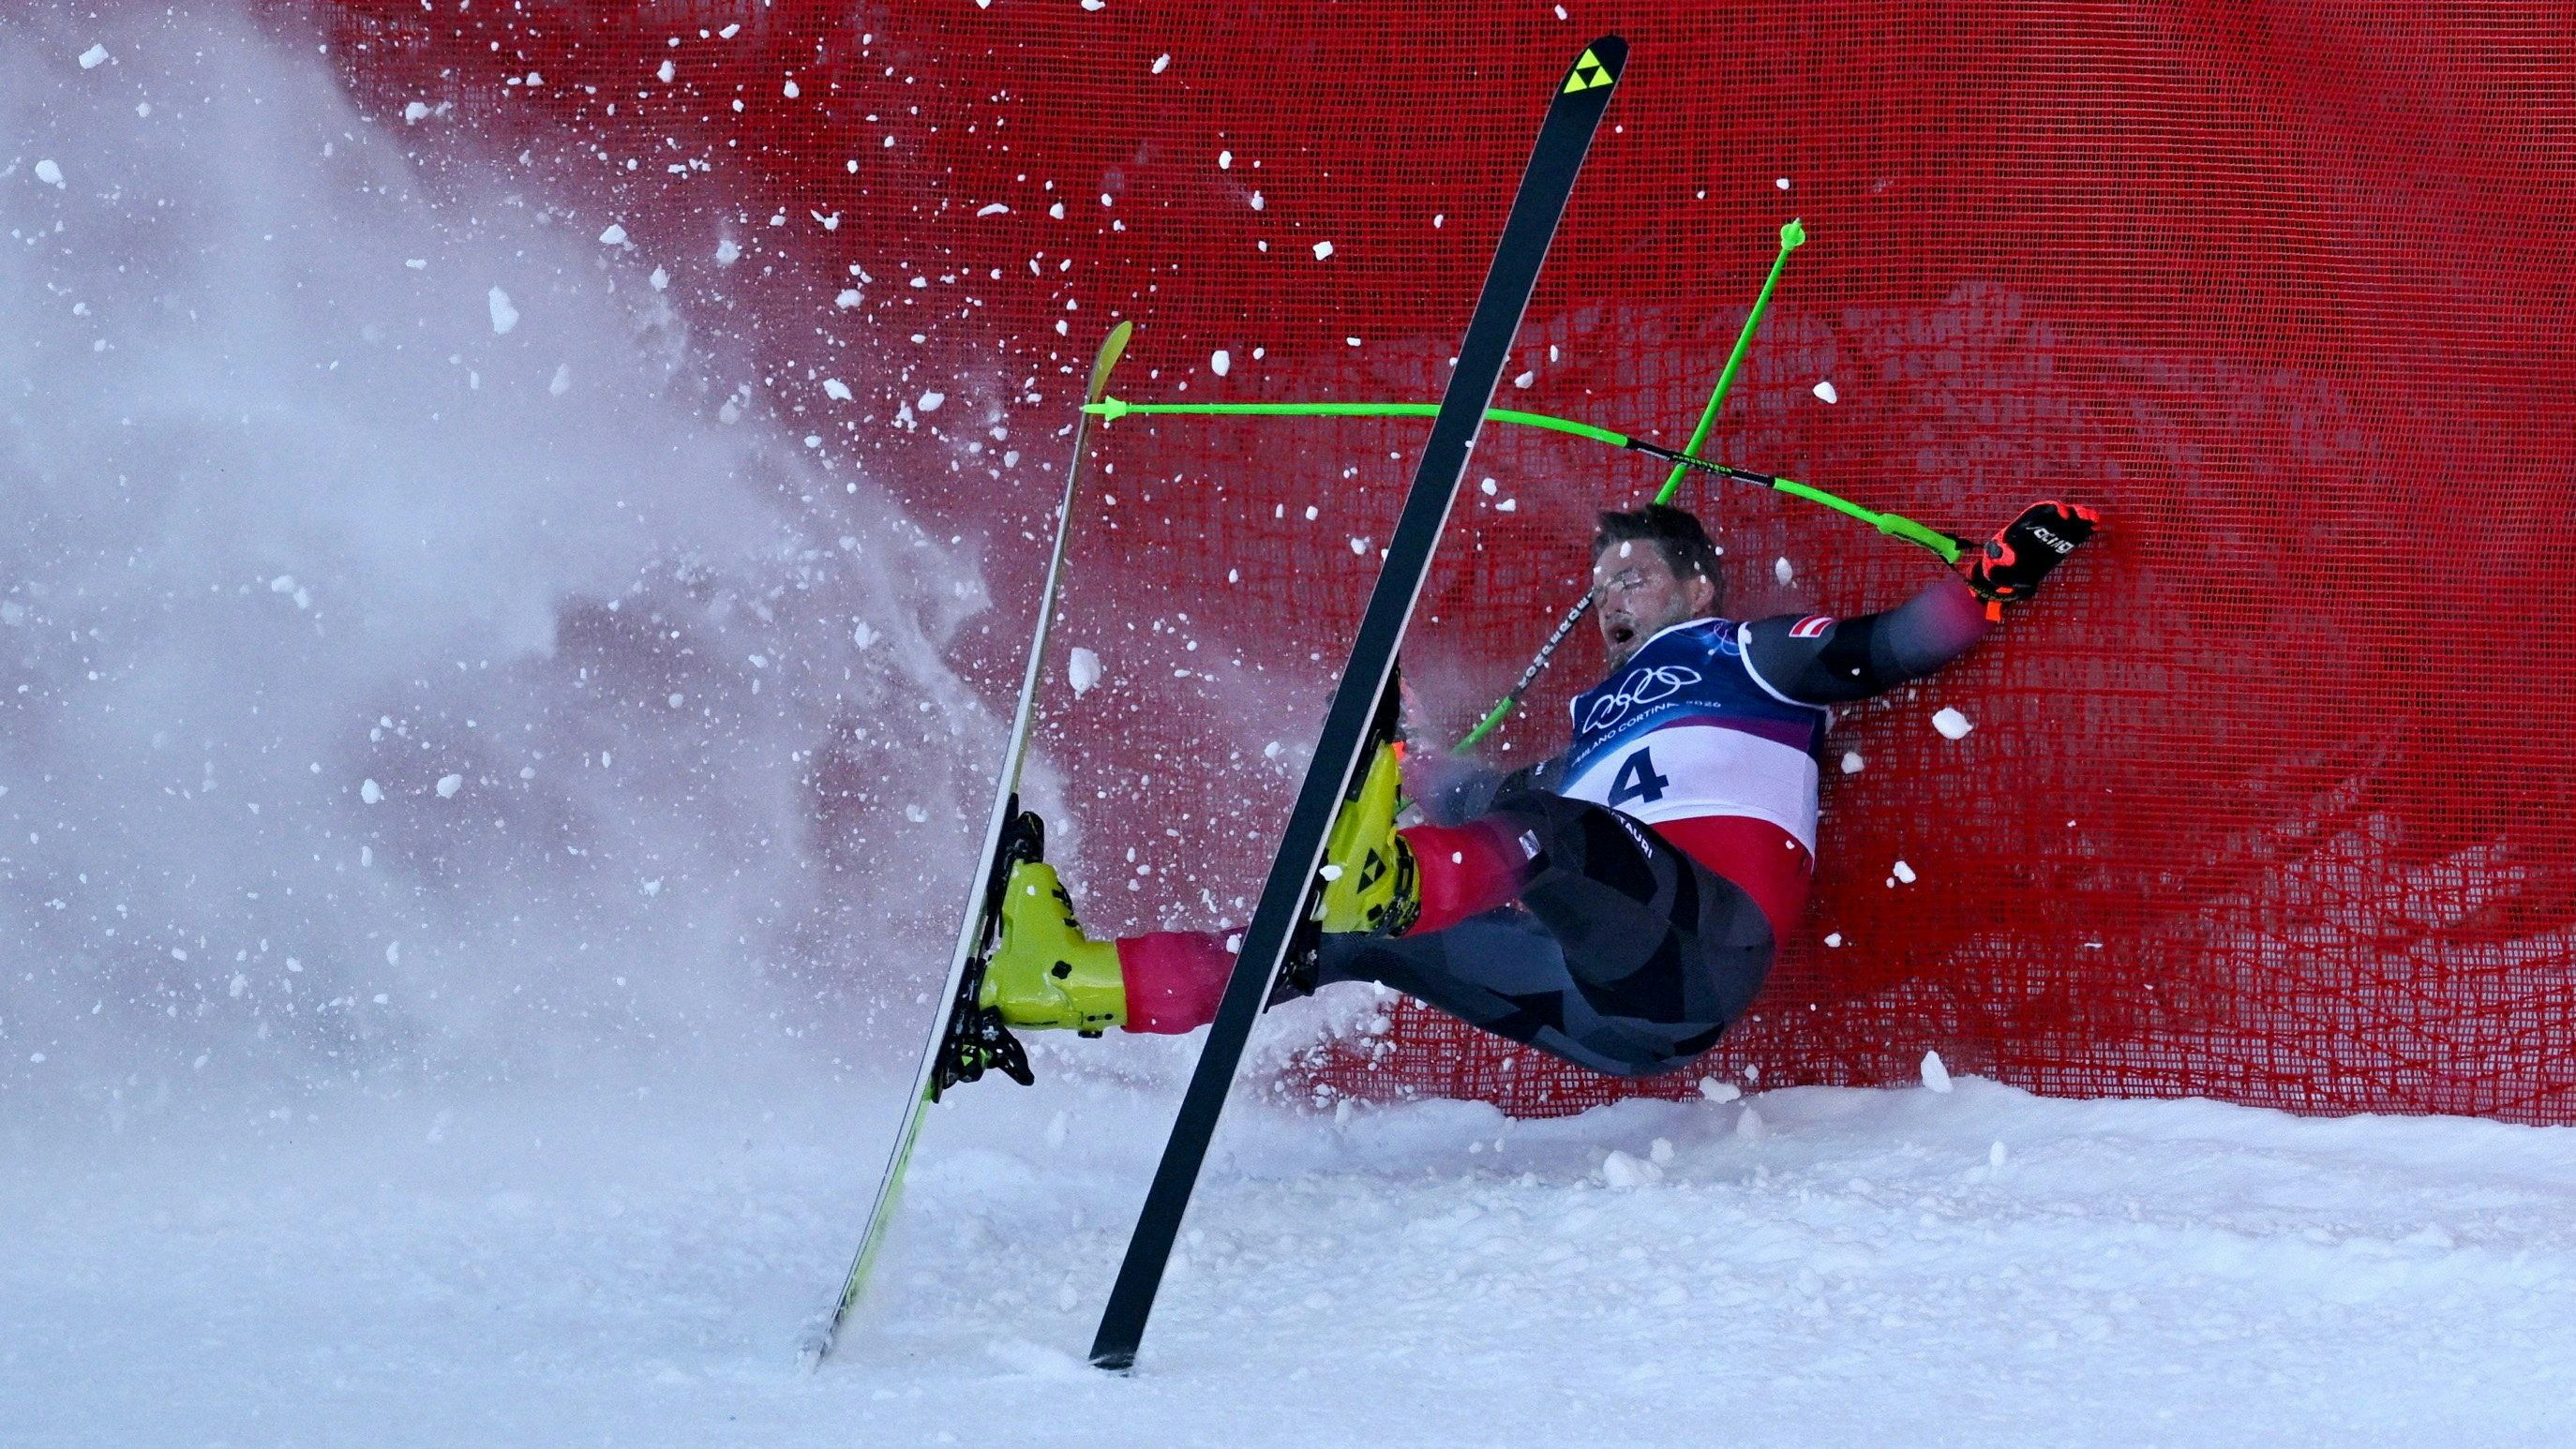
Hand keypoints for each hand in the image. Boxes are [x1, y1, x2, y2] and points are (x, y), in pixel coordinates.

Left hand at [1959, 500, 2098, 610]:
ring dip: (2082, 519)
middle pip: (2058, 515)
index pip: (2039, 512)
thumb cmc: (1997, 565)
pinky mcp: (2058, 546)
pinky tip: (2095, 528)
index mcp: (2023, 527)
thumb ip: (1999, 556)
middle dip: (2073, 513)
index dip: (2053, 510)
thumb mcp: (1993, 560)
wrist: (2005, 575)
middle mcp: (2039, 528)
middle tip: (2086, 516)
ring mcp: (2050, 536)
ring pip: (2068, 523)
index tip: (2064, 515)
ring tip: (2095, 520)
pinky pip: (2072, 535)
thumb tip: (2010, 555)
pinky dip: (2084, 530)